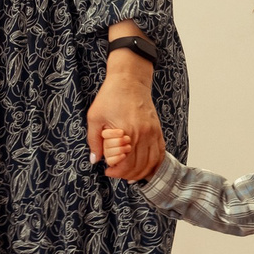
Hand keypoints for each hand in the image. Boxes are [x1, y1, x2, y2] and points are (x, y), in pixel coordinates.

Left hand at [88, 58, 161, 179]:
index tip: (107, 170)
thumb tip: (94, 160)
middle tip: (115, 172)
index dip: (116, 171)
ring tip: (128, 174)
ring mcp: (153, 133)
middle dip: (126, 174)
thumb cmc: (111, 96)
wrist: (130, 80)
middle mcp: (143, 135)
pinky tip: (145, 168)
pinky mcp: (157, 130)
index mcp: (127, 132)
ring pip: (151, 162)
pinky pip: (160, 153)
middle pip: (138, 166)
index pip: (125, 163)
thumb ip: (94, 141)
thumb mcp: (95, 117)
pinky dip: (154, 164)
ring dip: (140, 172)